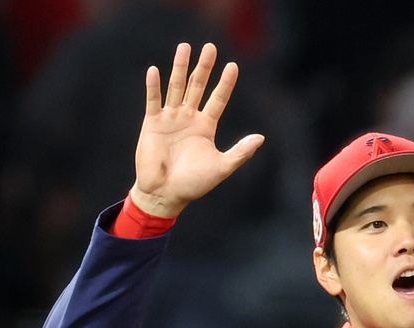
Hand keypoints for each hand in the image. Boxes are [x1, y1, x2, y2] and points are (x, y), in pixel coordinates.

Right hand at [130, 42, 263, 218]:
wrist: (166, 194)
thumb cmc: (194, 184)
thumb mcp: (222, 167)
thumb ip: (240, 152)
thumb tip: (261, 138)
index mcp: (206, 127)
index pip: (218, 99)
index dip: (225, 83)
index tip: (233, 66)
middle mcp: (189, 118)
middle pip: (198, 87)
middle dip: (204, 67)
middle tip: (210, 47)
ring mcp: (170, 118)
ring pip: (177, 87)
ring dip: (180, 68)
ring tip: (185, 48)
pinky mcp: (152, 123)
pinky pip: (153, 101)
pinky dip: (154, 86)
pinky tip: (155, 70)